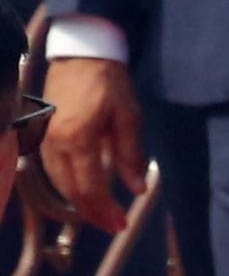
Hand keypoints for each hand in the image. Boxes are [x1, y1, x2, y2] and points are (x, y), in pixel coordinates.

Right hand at [41, 57, 145, 233]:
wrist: (82, 52)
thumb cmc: (109, 81)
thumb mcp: (128, 117)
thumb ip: (131, 155)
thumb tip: (137, 190)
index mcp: (78, 138)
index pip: (90, 188)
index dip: (106, 211)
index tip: (122, 224)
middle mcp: (56, 141)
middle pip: (72, 191)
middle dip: (94, 212)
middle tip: (114, 224)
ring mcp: (46, 136)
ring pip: (59, 182)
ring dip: (80, 202)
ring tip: (101, 213)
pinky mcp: (43, 131)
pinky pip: (52, 167)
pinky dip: (68, 184)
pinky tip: (83, 191)